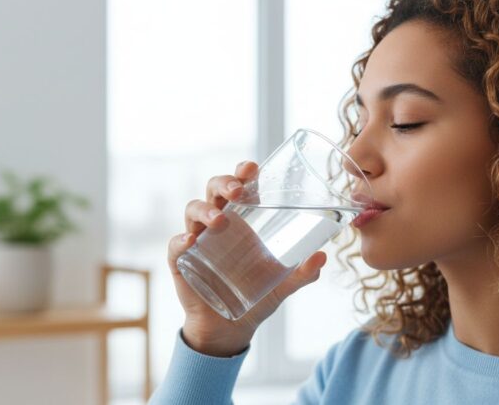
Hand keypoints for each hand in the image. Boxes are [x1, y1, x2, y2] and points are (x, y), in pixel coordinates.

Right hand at [167, 160, 326, 356]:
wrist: (231, 329)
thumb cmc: (256, 295)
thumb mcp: (283, 284)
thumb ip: (303, 272)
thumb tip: (322, 256)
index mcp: (242, 219)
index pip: (239, 185)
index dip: (242, 172)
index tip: (252, 168)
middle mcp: (217, 222)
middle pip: (213, 190)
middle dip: (223, 183)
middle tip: (237, 191)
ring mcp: (198, 240)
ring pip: (193, 210)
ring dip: (205, 210)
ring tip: (220, 220)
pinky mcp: (181, 262)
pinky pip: (176, 246)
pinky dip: (180, 240)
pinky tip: (190, 242)